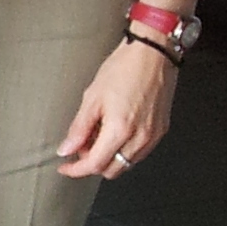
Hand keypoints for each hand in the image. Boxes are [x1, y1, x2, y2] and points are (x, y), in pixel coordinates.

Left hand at [59, 38, 176, 178]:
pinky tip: (114, 132)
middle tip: (80, 146)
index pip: (95, 164)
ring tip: (97, 135)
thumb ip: (79, 128)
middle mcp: (140, 138)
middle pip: (112, 170)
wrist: (153, 55)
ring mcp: (153, 136)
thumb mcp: (92, 97)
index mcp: (120, 130)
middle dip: (92, 164)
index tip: (65, 167)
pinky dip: (123, 150)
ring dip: (109, 157)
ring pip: (126, 164)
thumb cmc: (123, 69)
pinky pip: (139, 153)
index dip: (76, 170)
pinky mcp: (161, 131)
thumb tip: (67, 149)